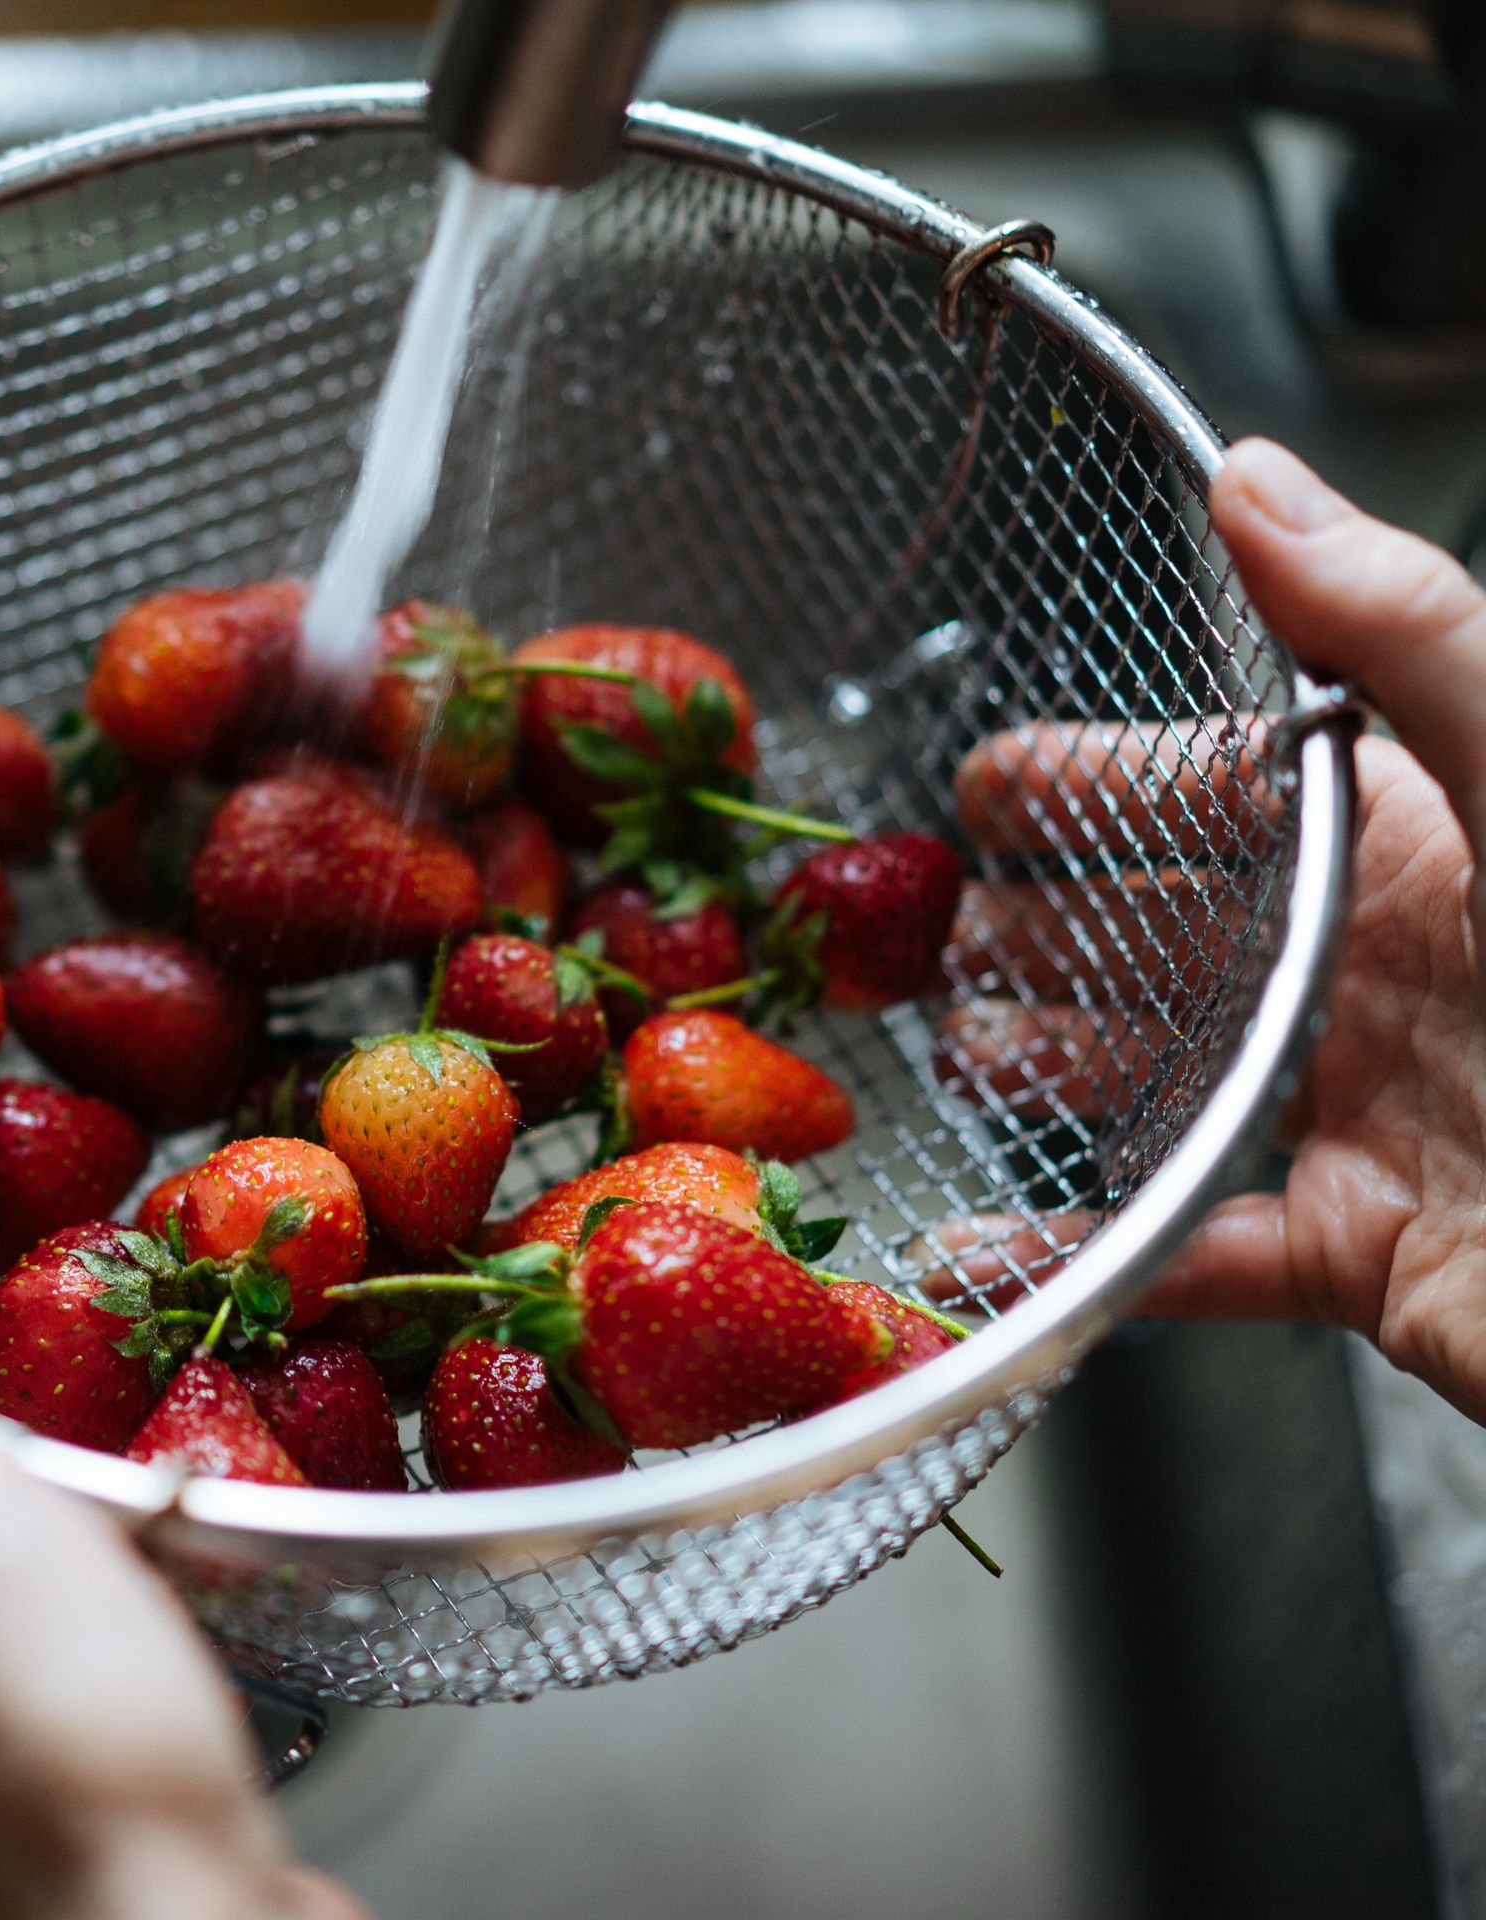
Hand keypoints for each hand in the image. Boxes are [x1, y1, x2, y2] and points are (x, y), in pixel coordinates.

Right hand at [933, 438, 1485, 1423]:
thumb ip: (1401, 633)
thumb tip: (1260, 487)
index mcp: (1416, 852)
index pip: (1216, 794)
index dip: (1089, 783)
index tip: (982, 784)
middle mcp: (1378, 976)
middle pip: (1162, 941)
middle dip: (1037, 930)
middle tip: (925, 934)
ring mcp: (1366, 1115)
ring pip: (1163, 1086)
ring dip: (1047, 1074)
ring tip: (956, 1057)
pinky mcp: (1359, 1249)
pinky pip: (1194, 1254)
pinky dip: (1083, 1257)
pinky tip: (989, 1243)